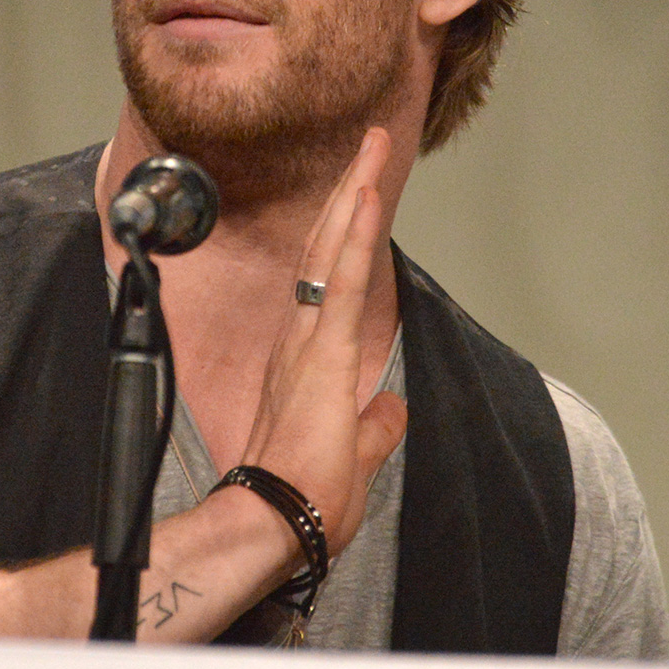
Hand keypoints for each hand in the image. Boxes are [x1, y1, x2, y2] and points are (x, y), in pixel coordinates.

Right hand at [239, 128, 407, 555]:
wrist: (275, 524)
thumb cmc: (306, 496)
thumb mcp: (357, 454)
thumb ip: (375, 425)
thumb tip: (393, 408)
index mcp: (309, 356)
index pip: (329, 278)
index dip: (345, 232)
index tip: (362, 190)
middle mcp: (303, 336)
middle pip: (328, 249)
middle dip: (350, 193)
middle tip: (369, 144)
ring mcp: (311, 340)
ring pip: (332, 251)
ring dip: (354, 196)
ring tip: (370, 148)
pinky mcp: (323, 352)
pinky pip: (341, 281)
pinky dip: (354, 237)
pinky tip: (366, 196)